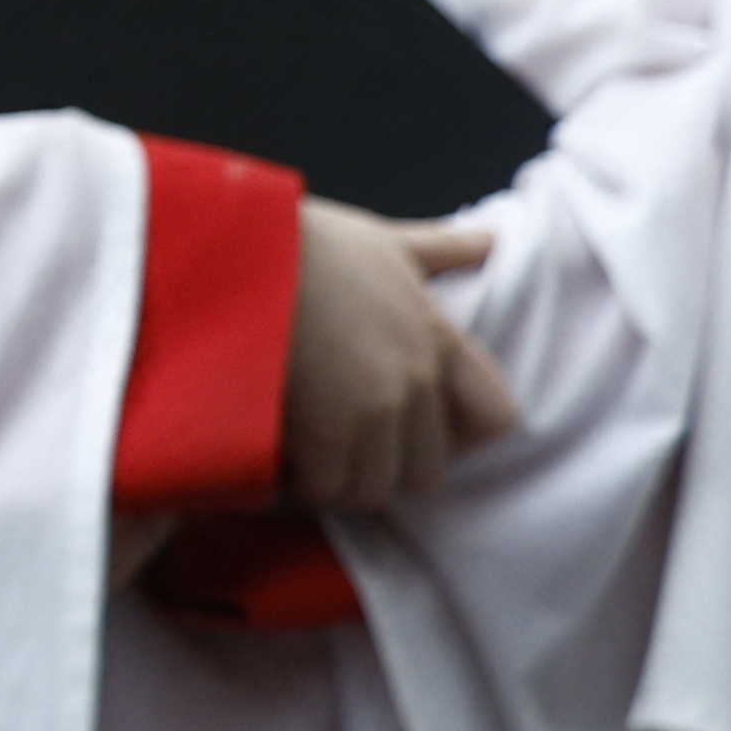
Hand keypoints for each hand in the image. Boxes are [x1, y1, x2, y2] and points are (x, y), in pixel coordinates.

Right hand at [279, 206, 519, 514]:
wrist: (233, 253)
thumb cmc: (304, 243)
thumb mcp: (381, 241)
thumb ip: (440, 249)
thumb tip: (489, 239)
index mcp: (438, 338)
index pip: (497, 418)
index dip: (462, 434)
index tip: (418, 426)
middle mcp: (415, 382)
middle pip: (428, 472)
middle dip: (388, 468)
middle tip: (345, 448)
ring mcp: (371, 412)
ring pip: (373, 489)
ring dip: (339, 481)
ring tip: (303, 458)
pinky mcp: (322, 436)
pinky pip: (325, 491)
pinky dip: (298, 486)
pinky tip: (273, 463)